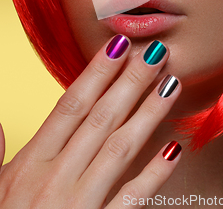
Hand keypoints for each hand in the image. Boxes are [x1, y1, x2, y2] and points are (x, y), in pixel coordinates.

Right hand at [0, 36, 181, 207]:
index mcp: (32, 162)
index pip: (71, 105)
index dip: (97, 73)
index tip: (118, 45)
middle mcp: (57, 176)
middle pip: (101, 119)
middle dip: (130, 82)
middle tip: (156, 53)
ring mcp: (79, 204)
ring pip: (119, 149)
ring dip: (148, 114)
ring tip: (171, 84)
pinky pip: (131, 199)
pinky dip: (154, 175)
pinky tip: (175, 149)